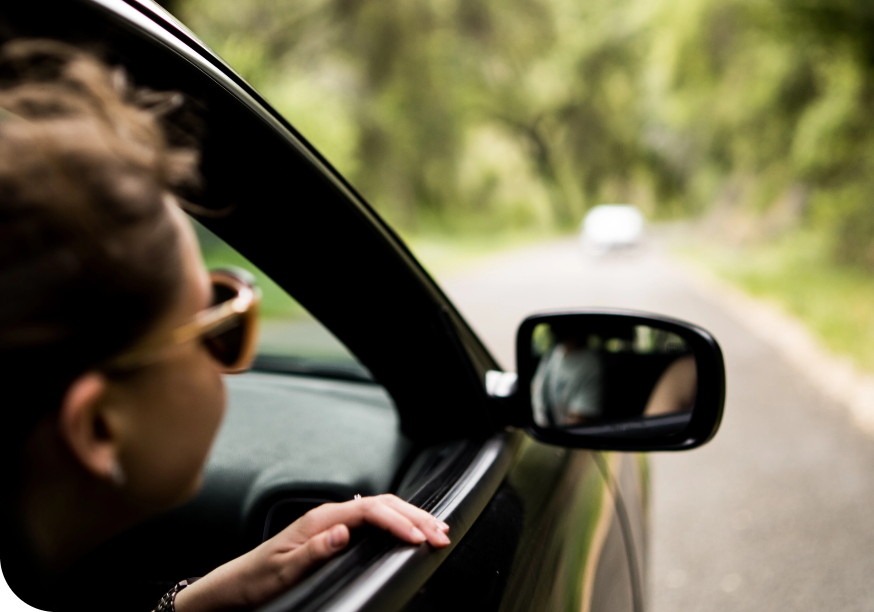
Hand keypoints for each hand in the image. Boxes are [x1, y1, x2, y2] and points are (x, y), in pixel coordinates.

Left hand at [174, 494, 450, 611]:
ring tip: (437, 528)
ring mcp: (333, 522)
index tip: (418, 538)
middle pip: (382, 504)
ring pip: (382, 509)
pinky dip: (398, 522)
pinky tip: (409, 529)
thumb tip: (343, 532)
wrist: (235, 585)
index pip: (370, 510)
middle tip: (442, 532)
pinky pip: (374, 519)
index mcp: (320, 519)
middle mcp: (329, 515)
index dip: (398, 522)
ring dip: (411, 516)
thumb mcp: (283, 571)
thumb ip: (314, 550)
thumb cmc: (257, 580)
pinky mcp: (334, 532)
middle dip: (416, 516)